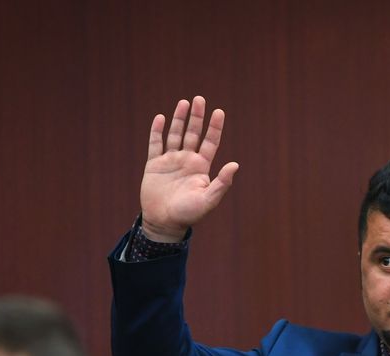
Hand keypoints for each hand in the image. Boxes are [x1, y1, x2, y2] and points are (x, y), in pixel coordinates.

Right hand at [140, 96, 238, 241]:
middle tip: (199, 99)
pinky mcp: (154, 165)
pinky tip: (161, 118)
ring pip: (175, 135)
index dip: (215, 127)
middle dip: (197, 117)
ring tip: (183, 103)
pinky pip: (156, 144)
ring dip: (179, 119)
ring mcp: (170, 161)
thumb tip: (235, 165)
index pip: (210, 142)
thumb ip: (222, 183)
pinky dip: (157, 131)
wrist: (164, 223)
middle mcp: (187, 161)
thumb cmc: (188, 214)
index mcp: (201, 167)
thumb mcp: (208, 200)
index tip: (218, 111)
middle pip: (193, 133)